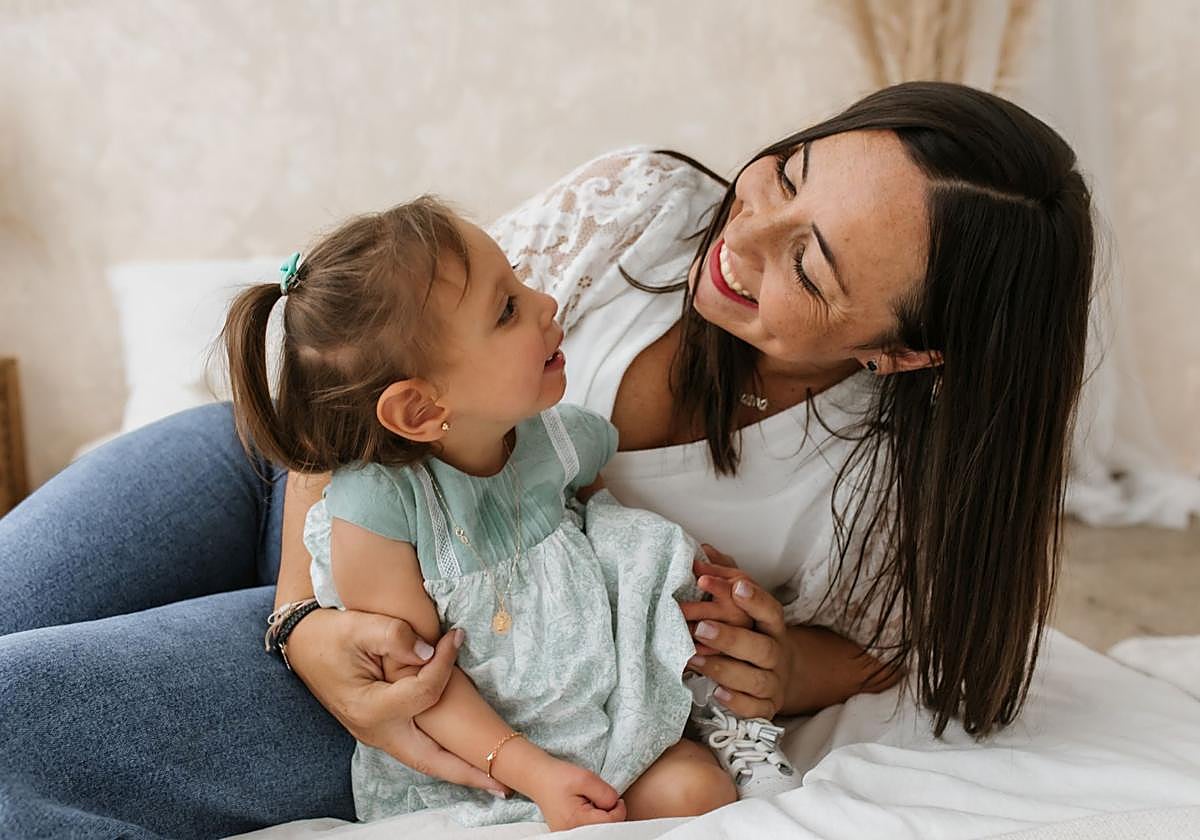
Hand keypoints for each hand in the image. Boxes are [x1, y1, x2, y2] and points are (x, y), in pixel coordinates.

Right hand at [285, 607, 508, 796]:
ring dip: (457, 769)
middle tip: (502, 786)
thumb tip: (430, 651)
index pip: (425, 692)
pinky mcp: (381, 728)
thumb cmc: (331, 635)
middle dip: (467, 772)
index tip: (457, 636)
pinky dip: (442, 756)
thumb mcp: (360, 627)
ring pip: (424, 760)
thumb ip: (396, 636)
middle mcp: (375, 731)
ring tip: (492, 779)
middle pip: (429, 760)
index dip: (445, 663)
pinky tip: (463, 756)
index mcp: (370, 708)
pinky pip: (417, 748)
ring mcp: (377, 735)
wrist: (303, 644)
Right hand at [528, 759, 626, 830]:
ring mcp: (569, 835)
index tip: (616, 797)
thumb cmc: (560, 777)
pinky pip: (590, 830)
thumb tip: (615, 804)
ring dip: (602, 817)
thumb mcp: (585, 778)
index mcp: (576, 820)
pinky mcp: (568, 834)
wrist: (539, 779)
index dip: (618, 809)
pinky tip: (588, 809)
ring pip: (598, 830)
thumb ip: (604, 793)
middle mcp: (572, 833)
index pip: (610, 822)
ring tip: (592, 802)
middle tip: (602, 799)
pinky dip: (594, 820)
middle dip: (610, 814)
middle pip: (605, 829)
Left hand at [682, 545, 793, 718]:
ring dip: (723, 669)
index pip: (770, 610)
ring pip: (755, 679)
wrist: (778, 675)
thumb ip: (726, 578)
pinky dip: (736, 702)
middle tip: (700, 627)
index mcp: (772, 626)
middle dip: (731, 637)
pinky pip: (753, 709)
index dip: (755, 599)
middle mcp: (776, 654)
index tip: (736, 586)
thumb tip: (703, 550)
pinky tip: (716, 692)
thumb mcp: (743, 606)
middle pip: (761, 648)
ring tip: (693, 658)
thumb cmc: (752, 633)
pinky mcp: (765, 708)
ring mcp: (772, 683)